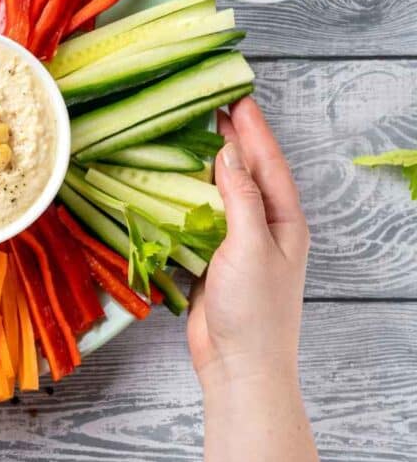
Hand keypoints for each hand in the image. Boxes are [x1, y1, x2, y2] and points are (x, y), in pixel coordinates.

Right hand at [187, 97, 310, 388]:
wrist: (239, 364)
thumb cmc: (254, 310)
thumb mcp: (250, 246)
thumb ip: (241, 198)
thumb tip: (230, 155)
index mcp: (284, 221)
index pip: (268, 163)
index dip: (253, 129)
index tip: (237, 97)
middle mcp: (265, 227)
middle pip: (250, 172)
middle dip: (235, 139)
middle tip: (215, 105)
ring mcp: (240, 243)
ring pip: (225, 193)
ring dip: (211, 165)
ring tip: (194, 135)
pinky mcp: (215, 259)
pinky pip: (203, 218)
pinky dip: (190, 197)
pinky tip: (177, 185)